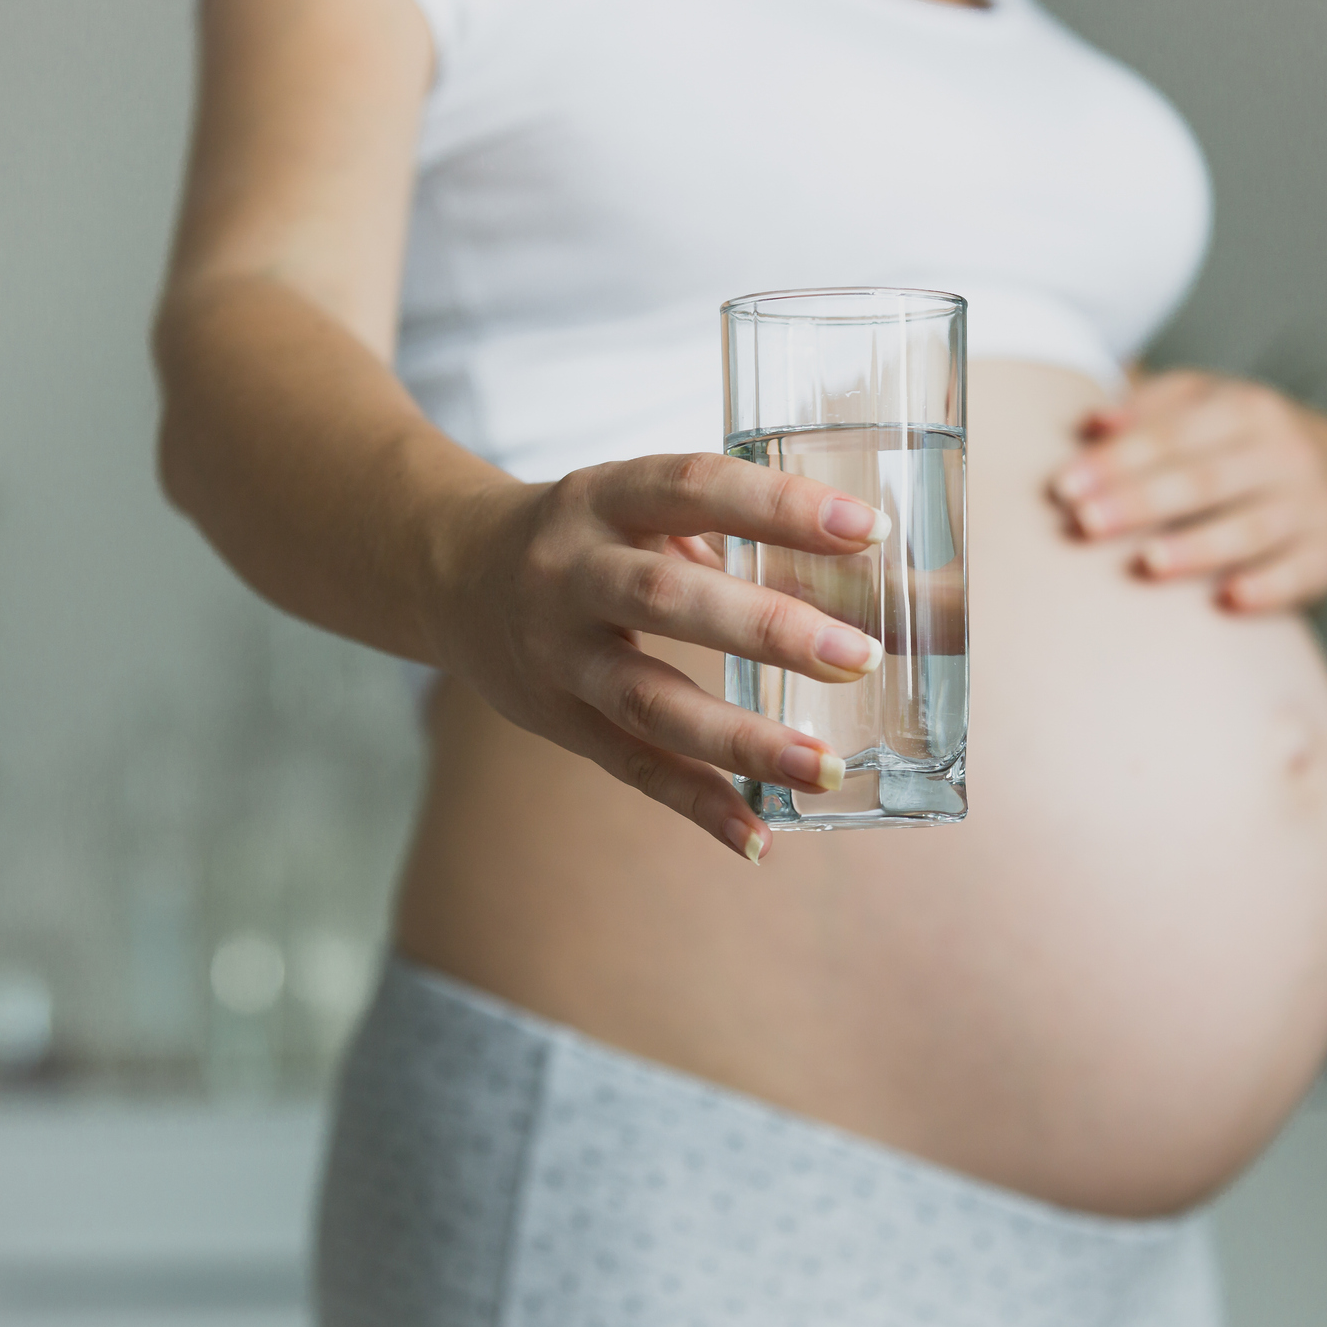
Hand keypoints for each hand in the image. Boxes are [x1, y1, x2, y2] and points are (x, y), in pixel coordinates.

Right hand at [434, 453, 891, 863]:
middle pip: (670, 600)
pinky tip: (757, 838)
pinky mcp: (556, 720)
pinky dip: (696, 805)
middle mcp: (570, 572)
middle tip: (860, 656)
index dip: (780, 507)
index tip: (868, 531)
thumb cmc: (588, 535)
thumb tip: (875, 569)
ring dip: (742, 740)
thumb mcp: (635, 502)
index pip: (695, 488)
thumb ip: (728, 527)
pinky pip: (629, 769)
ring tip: (825, 769)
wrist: (450, 573)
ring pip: (649, 700)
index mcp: (603, 498)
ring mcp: (557, 653)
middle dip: (769, 630)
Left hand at [1049, 370, 1326, 612]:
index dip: (1116, 460)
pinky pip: (1298, 573)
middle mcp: (1283, 453)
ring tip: (1148, 563)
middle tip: (1085, 524)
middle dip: (1141, 502)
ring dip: (1197, 547)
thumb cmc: (1241, 442)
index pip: (1171, 435)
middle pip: (1203, 480)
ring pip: (1248, 528)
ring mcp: (1311, 505)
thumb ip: (1149, 409)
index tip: (1063, 488)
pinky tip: (1231, 600)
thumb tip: (1090, 422)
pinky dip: (1269, 587)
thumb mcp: (1205, 405)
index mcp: (1246, 409)